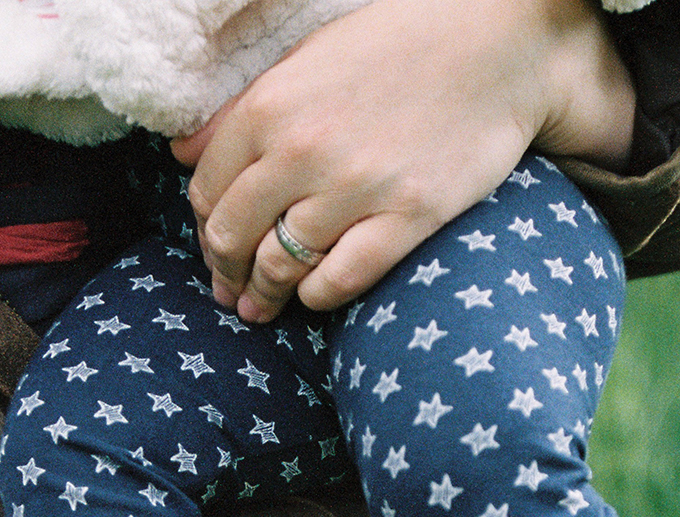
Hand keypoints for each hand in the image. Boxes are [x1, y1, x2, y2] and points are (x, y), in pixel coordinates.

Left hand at [171, 0, 634, 322]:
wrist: (499, 45)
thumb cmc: (400, 44)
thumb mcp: (307, 61)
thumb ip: (241, 110)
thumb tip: (180, 154)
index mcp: (270, 107)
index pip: (208, 190)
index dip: (205, 228)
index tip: (216, 247)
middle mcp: (304, 150)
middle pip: (234, 235)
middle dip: (224, 272)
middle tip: (229, 292)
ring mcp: (357, 187)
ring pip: (282, 264)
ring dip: (265, 294)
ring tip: (262, 308)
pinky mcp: (408, 217)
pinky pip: (343, 278)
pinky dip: (319, 296)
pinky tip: (316, 296)